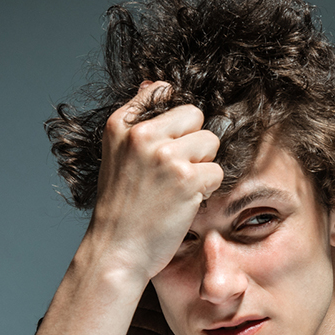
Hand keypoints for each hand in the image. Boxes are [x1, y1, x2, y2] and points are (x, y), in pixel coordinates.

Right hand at [85, 81, 223, 283]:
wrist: (117, 250)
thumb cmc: (121, 208)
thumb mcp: (116, 156)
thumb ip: (135, 121)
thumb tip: (155, 84)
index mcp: (121, 125)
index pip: (162, 91)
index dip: (174, 119)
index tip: (168, 142)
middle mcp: (142, 135)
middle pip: (196, 116)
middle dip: (194, 142)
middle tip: (175, 171)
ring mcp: (165, 156)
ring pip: (211, 143)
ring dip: (203, 167)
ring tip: (178, 188)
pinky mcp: (187, 179)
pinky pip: (218, 172)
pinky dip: (208, 190)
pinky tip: (186, 202)